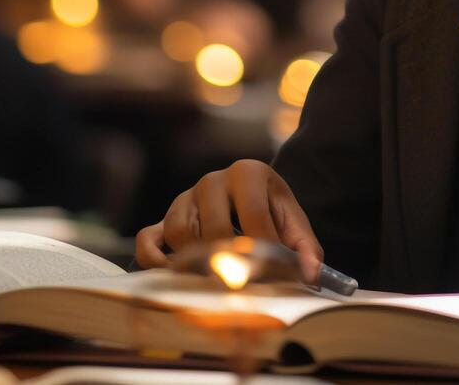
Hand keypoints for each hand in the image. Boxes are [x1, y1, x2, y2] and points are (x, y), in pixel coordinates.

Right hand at [134, 159, 323, 284]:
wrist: (248, 195)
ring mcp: (185, 197)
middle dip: (230, 262)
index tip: (272, 277)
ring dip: (197, 261)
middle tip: (243, 285)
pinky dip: (155, 260)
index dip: (264, 251)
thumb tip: (309, 276)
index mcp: (248, 173)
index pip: (253, 216)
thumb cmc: (272, 212)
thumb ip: (306, 249)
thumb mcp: (293, 223)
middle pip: (214, 228)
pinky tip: (175, 274)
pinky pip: (149, 238)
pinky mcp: (164, 217)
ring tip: (215, 279)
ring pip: (181, 233)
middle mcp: (212, 180)